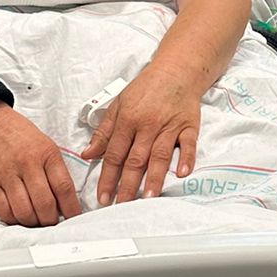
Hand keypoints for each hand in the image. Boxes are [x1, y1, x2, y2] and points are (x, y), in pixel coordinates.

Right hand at [0, 100, 81, 228]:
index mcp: (47, 153)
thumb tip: (65, 202)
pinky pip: (4, 211)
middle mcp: (28, 164)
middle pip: (44, 203)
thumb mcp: (46, 145)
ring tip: (37, 222)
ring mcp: (7, 175)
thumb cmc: (20, 137)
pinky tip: (19, 217)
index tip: (74, 218)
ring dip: (33, 223)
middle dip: (51, 220)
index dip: (71, 208)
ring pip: (24, 212)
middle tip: (53, 223)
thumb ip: (56, 171)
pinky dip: (14, 220)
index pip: (64, 187)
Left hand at [83, 63, 204, 204]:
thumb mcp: (118, 105)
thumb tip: (87, 154)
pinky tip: (181, 174)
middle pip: (136, 159)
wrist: (176, 70)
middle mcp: (147, 125)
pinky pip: (188, 144)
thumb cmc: (146, 88)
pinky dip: (186, 158)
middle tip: (122, 206)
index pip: (114, 154)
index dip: (107, 177)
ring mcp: (169, 126)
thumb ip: (104, 132)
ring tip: (148, 198)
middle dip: (128, 185)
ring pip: (160, 155)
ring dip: (154, 178)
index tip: (102, 197)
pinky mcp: (188, 125)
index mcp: (127, 120)